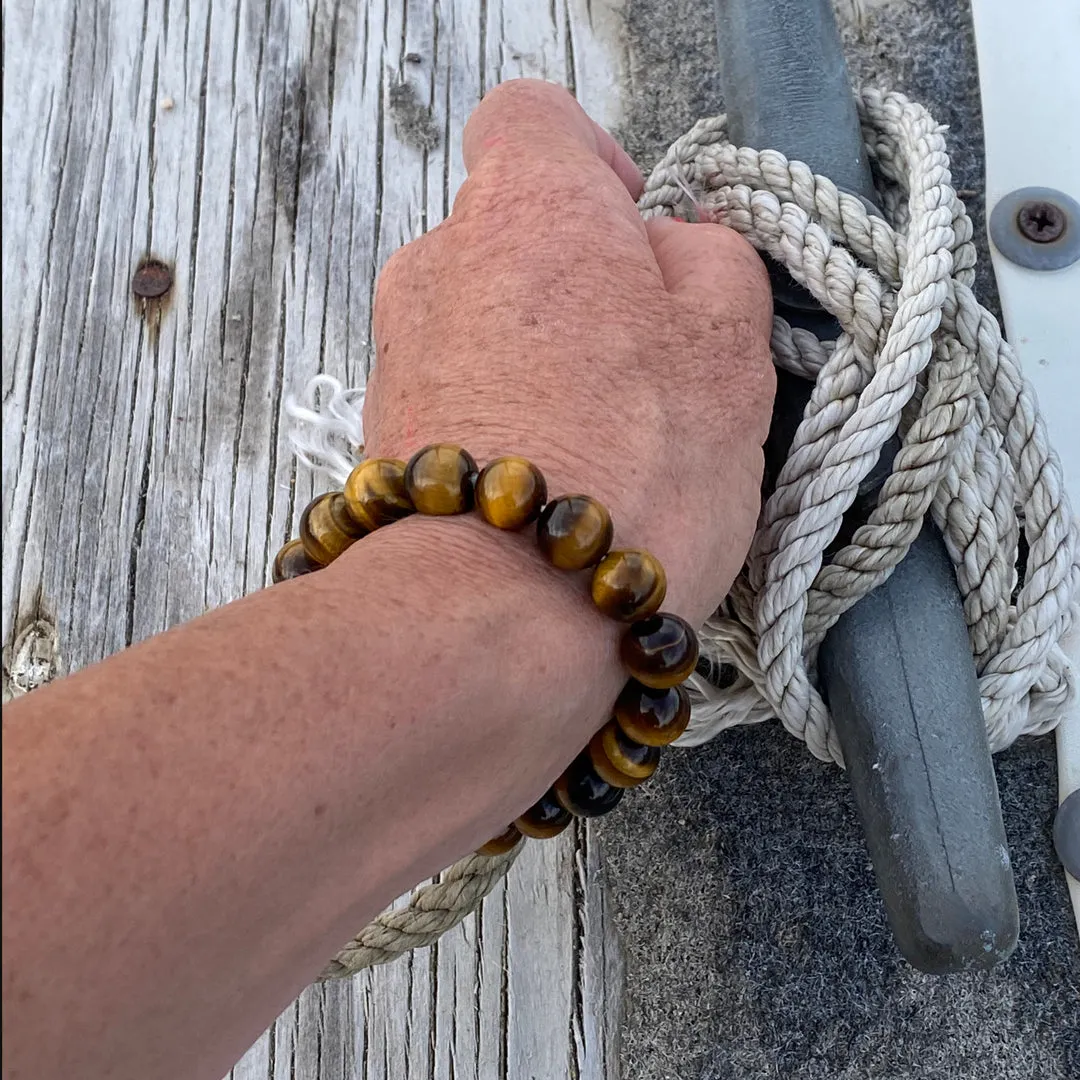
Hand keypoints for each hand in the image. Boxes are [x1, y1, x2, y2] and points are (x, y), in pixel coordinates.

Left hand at [362, 80, 773, 620]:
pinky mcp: (386, 430)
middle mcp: (439, 261)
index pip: (534, 117)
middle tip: (649, 370)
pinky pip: (467, 396)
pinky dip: (511, 422)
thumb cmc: (629, 474)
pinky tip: (557, 485)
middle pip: (517, 238)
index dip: (596, 166)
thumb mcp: (730, 348)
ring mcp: (400, 350)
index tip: (638, 237)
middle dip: (585, 286)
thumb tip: (676, 241)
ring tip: (606, 449)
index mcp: (528, 208)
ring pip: (494, 325)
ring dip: (550, 364)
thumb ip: (714, 258)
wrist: (494, 614)